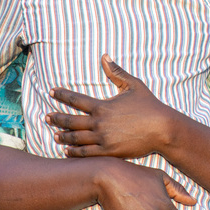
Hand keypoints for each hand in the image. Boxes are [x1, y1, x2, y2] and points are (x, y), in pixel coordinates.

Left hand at [46, 55, 178, 157]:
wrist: (162, 129)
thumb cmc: (149, 105)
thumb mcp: (133, 85)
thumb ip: (116, 72)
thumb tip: (105, 56)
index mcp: (103, 106)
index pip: (76, 99)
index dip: (62, 95)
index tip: (52, 91)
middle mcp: (99, 123)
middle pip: (71, 121)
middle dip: (57, 118)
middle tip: (47, 117)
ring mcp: (103, 139)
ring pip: (76, 139)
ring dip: (63, 136)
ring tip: (55, 135)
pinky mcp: (109, 152)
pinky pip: (86, 153)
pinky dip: (74, 152)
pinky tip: (67, 151)